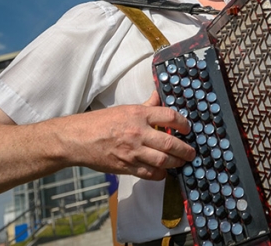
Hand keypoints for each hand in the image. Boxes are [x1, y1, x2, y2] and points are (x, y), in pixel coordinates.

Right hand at [73, 91, 195, 180]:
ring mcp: (132, 152)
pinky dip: (160, 174)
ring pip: (163, 160)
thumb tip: (159, 96)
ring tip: (182, 162)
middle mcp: (138, 133)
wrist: (78, 138)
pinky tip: (164, 172)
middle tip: (191, 152)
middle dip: (185, 150)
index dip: (184, 123)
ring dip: (176, 163)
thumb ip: (146, 106)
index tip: (188, 129)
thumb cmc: (101, 122)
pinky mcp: (126, 167)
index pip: (170, 116)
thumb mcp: (125, 108)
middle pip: (170, 143)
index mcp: (138, 114)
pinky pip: (149, 174)